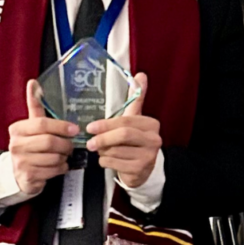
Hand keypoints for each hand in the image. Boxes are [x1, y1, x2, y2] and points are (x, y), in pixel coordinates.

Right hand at [8, 79, 77, 197]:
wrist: (17, 172)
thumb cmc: (29, 145)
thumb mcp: (31, 125)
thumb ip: (34, 105)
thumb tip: (33, 82)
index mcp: (17, 129)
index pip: (41, 124)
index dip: (60, 126)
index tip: (74, 129)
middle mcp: (16, 145)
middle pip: (49, 142)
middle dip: (65, 144)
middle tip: (70, 145)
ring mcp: (21, 161)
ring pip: (54, 158)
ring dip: (64, 157)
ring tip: (62, 155)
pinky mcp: (28, 176)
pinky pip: (53, 170)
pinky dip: (61, 168)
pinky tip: (58, 165)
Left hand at [87, 73, 161, 188]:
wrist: (141, 167)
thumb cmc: (133, 140)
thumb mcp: (133, 119)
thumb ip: (136, 98)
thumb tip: (140, 74)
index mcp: (151, 124)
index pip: (126, 121)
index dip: (105, 124)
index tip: (89, 127)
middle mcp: (154, 139)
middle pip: (123, 135)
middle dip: (102, 139)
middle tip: (89, 143)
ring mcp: (149, 156)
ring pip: (116, 151)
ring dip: (102, 151)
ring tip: (101, 150)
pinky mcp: (140, 170)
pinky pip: (114, 163)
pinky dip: (105, 162)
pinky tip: (107, 159)